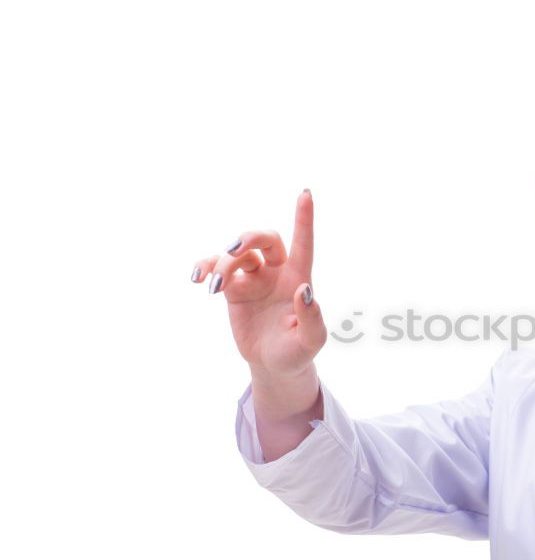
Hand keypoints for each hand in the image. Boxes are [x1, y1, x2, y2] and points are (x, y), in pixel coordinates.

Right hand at [191, 189, 327, 376]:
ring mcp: (254, 278)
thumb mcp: (311, 340)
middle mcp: (277, 273)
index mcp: (299, 278)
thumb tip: (304, 290)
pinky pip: (216, 269)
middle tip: (233, 250)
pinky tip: (197, 279)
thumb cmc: (297, 352)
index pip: (303, 243)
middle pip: (265, 239)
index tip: (306, 193)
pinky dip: (205, 268)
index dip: (304, 219)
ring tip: (215, 287)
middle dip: (248, 237)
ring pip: (237, 255)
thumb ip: (311, 317)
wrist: (273, 366)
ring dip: (223, 264)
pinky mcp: (234, 289)